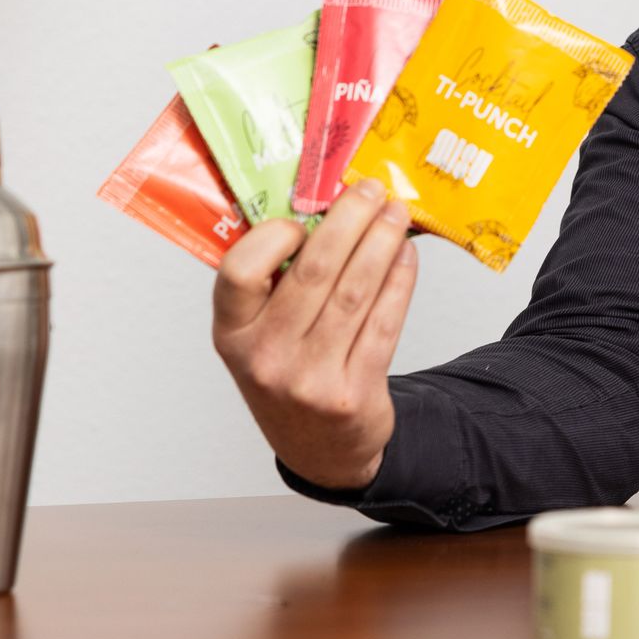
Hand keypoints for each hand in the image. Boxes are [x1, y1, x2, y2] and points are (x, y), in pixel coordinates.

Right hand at [212, 177, 417, 490]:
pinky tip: (407, 255)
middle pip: (313, 273)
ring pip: (355, 292)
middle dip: (350, 220)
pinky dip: (400, 281)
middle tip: (372, 189)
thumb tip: (323, 206)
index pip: (238, 273)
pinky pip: (383, 322)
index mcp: (231, 334)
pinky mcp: (353, 392)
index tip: (302, 217)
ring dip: (383, 243)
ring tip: (398, 214)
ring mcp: (309, 379)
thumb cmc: (289, 371)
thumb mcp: (260, 334)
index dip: (272, 237)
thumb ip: (275, 282)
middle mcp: (265, 357)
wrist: (320, 449)